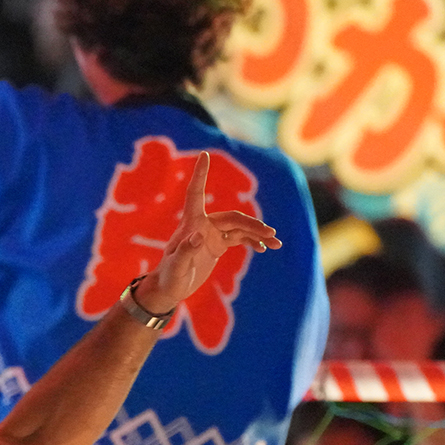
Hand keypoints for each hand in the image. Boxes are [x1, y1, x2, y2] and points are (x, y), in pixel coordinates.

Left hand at [139, 152, 281, 314]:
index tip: (204, 154)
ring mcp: (211, 234)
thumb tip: (199, 236)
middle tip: (270, 234)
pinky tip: (265, 248)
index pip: (195, 193)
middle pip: (232, 218)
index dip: (200, 174)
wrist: (169, 289)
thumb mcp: (176, 268)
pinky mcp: (217, 244)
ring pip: (239, 227)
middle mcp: (202, 225)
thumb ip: (185, 252)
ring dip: (257, 233)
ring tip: (275, 244)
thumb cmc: (168, 278)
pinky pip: (239, 237)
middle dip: (252, 225)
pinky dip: (253, 241)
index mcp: (190, 224)